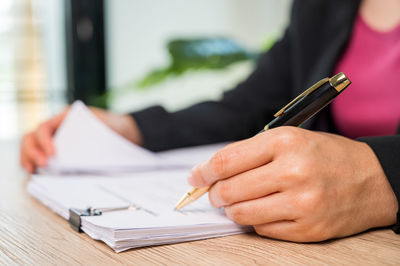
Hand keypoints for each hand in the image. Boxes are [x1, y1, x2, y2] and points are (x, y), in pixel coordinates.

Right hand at [20, 106, 142, 172]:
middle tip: (43, 164)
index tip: (53, 153)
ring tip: (34, 171)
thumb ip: (93, 133)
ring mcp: (54, 140)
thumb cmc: (111, 125)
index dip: (44, 141)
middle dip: (32, 151)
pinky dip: (35, 164)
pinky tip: (37, 173)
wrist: (122, 129)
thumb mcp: (104, 124)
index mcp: (64, 117)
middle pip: (32, 137)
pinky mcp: (57, 153)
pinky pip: (40, 157)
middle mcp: (55, 128)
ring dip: (28, 158)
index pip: (45, 127)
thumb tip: (86, 150)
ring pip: (31, 147)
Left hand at [188, 127, 397, 241]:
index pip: (227, 160)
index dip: (203, 171)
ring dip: (232, 209)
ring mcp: (301, 203)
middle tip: (216, 193)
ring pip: (241, 213)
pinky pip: (262, 229)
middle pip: (229, 190)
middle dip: (215, 193)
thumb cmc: (325, 156)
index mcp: (285, 142)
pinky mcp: (308, 229)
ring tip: (238, 202)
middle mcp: (293, 171)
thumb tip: (210, 173)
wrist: (372, 179)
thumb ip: (248, 154)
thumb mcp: (289, 139)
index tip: (195, 177)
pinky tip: (265, 210)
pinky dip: (256, 220)